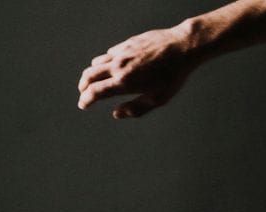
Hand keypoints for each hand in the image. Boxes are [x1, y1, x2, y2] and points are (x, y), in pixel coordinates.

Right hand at [77, 26, 199, 119]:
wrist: (181, 47)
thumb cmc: (173, 76)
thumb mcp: (158, 99)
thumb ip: (136, 108)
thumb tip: (116, 114)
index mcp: (124, 82)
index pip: (95, 92)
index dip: (85, 100)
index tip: (83, 105)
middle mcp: (118, 66)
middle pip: (89, 76)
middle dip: (83, 87)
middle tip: (83, 94)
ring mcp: (121, 53)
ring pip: (96, 63)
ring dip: (91, 74)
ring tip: (94, 81)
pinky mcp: (126, 43)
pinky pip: (109, 53)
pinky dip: (105, 62)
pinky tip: (111, 66)